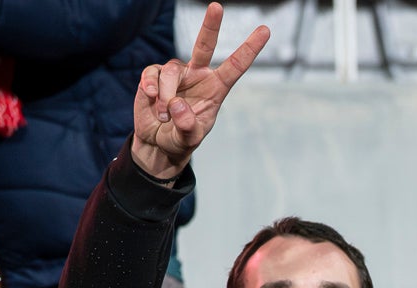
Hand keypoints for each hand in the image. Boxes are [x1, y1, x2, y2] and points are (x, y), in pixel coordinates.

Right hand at [130, 2, 269, 180]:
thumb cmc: (180, 139)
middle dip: (211, 25)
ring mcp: (176, 74)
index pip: (235, 66)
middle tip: (216, 6)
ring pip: (171, 72)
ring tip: (164, 117)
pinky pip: (152, 74)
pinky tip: (152, 100)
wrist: (157, 145)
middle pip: (205, 45)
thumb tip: (177, 104)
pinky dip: (151, 88)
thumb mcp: (188, 139)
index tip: (264, 30)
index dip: (249, 48)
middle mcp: (197, 75)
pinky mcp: (154, 76)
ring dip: (166, 96)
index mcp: (215, 88)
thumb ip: (186, 126)